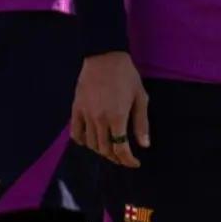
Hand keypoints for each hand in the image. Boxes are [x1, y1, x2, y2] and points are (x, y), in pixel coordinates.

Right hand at [72, 51, 149, 167]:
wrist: (104, 58)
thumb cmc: (127, 76)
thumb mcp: (141, 98)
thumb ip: (141, 123)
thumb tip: (144, 144)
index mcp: (117, 117)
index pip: (120, 148)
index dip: (128, 160)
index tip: (134, 163)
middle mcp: (99, 120)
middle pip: (105, 149)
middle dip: (116, 157)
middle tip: (124, 157)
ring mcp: (85, 115)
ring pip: (91, 144)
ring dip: (102, 151)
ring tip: (111, 150)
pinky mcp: (75, 110)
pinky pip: (76, 133)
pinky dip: (83, 142)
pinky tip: (92, 142)